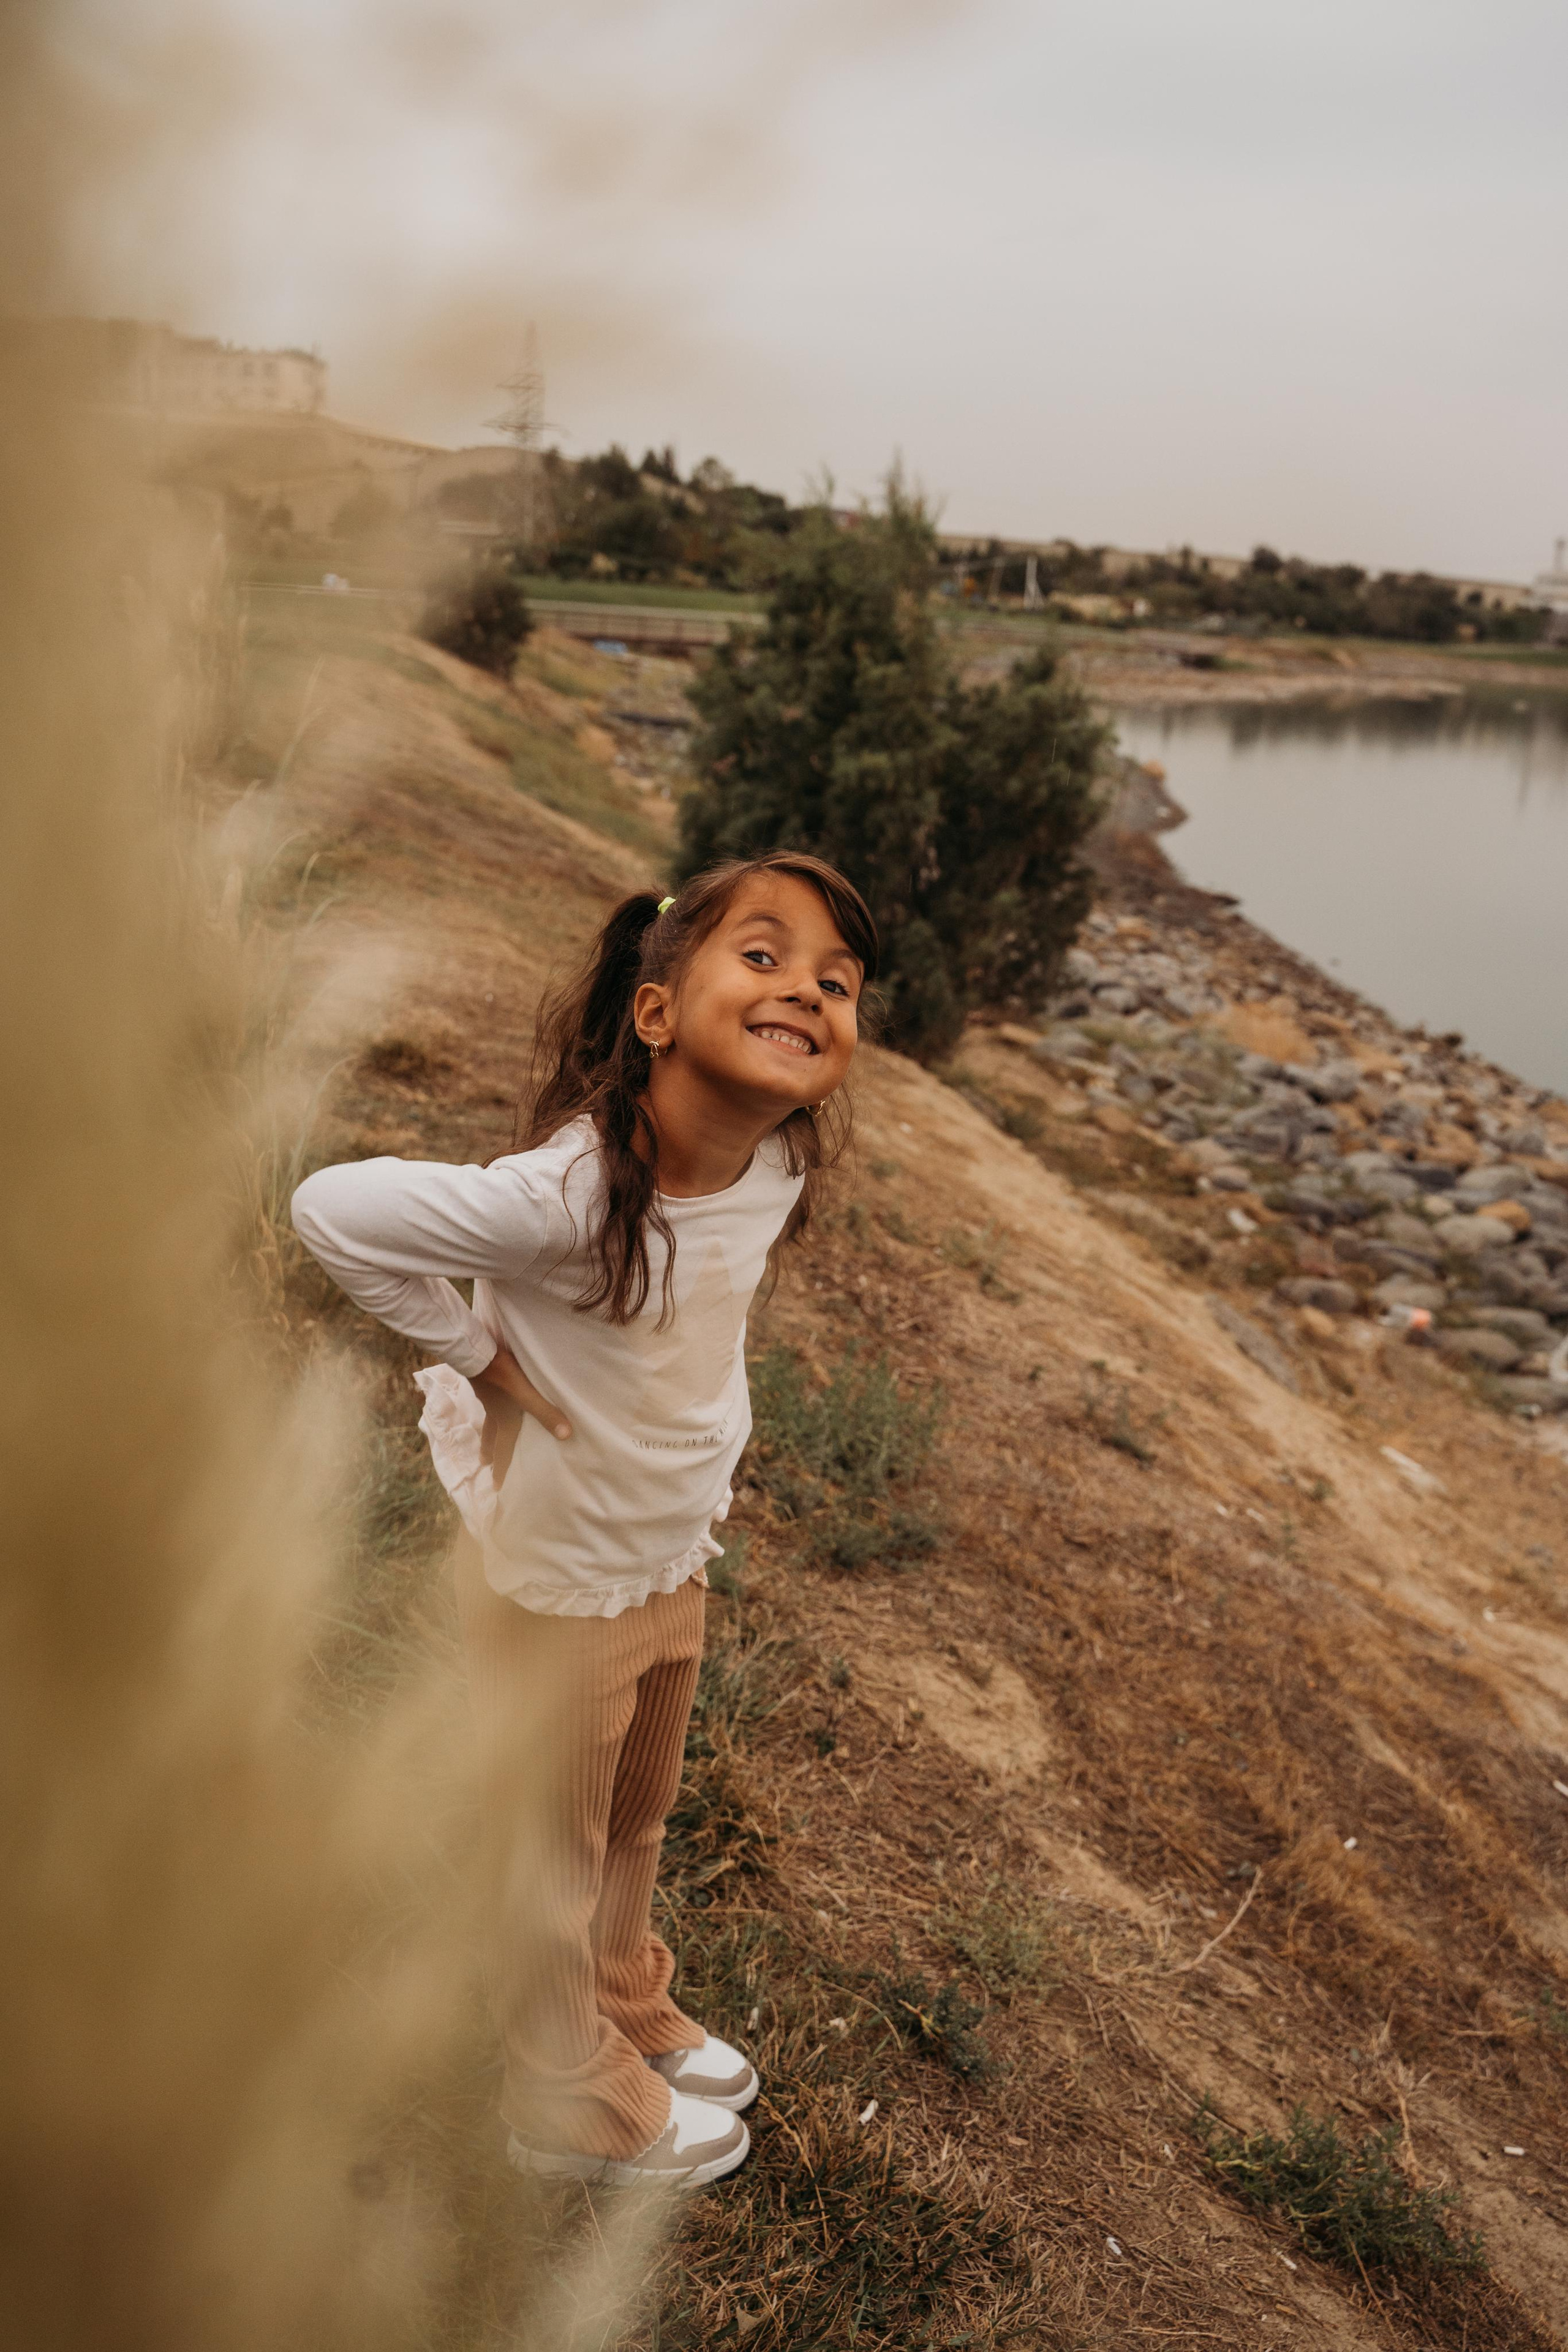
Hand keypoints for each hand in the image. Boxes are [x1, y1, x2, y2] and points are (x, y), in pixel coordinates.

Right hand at [472, 1345, 570, 1485]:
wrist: (477, 1352)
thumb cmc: (504, 1374)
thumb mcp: (528, 1394)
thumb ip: (546, 1413)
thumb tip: (566, 1436)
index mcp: (505, 1419)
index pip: (503, 1449)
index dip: (501, 1468)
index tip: (496, 1486)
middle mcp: (494, 1412)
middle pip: (491, 1437)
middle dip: (489, 1452)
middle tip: (484, 1464)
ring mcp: (486, 1397)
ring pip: (487, 1420)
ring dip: (486, 1433)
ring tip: (484, 1439)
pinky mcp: (484, 1382)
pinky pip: (487, 1402)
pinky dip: (488, 1410)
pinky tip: (490, 1400)